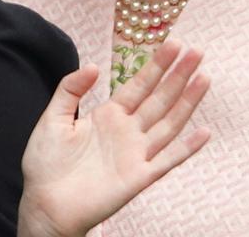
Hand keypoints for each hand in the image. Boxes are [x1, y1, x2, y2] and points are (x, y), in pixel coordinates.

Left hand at [17, 39, 209, 236]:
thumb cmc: (46, 164)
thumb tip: (94, 66)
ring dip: (187, 101)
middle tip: (197, 52)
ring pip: (168, 122)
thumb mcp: (53, 117)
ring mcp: (135, 153)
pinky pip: (167, 160)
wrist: (44, 204)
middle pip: (159, 98)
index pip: (139, 85)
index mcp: (108, 115)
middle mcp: (127, 131)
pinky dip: (187, 148)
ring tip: (204, 78)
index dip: (156, 65)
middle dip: (177, 75)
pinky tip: (204, 131)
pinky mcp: (139, 177)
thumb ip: (71, 89)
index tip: (174, 44)